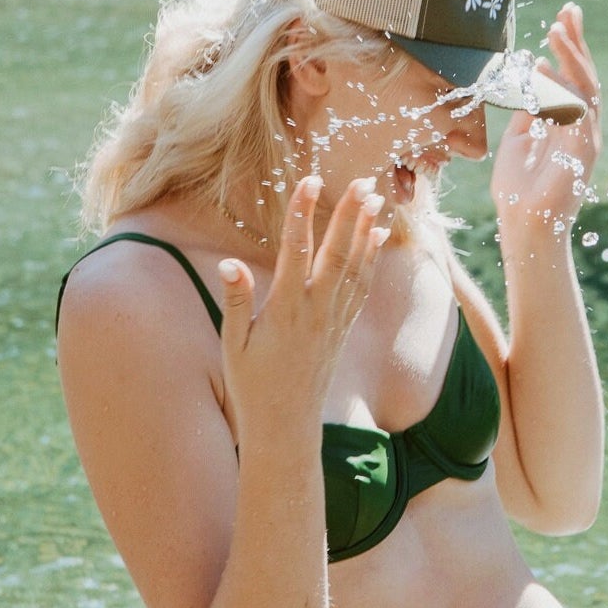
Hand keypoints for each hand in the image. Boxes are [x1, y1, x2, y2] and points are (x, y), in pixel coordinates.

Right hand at [216, 176, 387, 439]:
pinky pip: (361, 288)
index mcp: (285, 310)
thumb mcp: (233, 344)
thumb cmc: (251, 386)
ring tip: (376, 197)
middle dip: (349, 214)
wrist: (286, 427)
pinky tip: (376, 237)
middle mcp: (316, 311)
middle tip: (362, 180)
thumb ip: (236, 300)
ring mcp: (334, 320)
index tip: (308, 180)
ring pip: (355, 267)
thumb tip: (230, 262)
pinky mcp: (343, 329)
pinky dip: (371, 259)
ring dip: (365, 231)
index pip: (295, 250)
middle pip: (336, 253)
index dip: (302, 213)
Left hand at [490, 2, 601, 243]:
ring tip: (555, 30)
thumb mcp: (518, 140)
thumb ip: (529, 113)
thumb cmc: (517, 189)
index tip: (563, 17)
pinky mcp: (582, 153)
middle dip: (576, 42)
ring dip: (570, 57)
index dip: (569, 47)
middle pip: (584, 75)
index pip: (572, 77)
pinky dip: (562, 89)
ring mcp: (585, 138)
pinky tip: (545, 68)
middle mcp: (582, 126)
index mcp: (567, 122)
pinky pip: (576, 112)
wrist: (524, 225)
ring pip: (585, 88)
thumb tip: (530, 83)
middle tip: (570, 10)